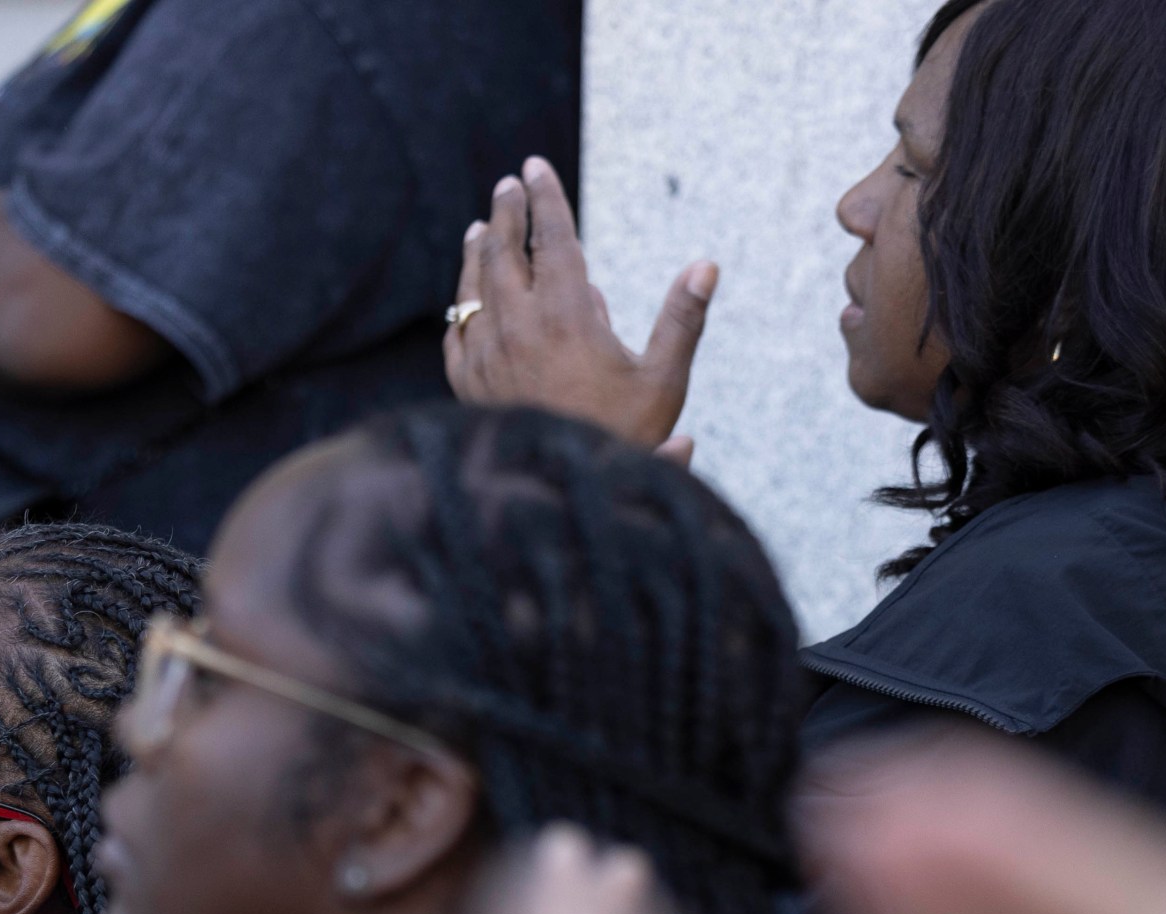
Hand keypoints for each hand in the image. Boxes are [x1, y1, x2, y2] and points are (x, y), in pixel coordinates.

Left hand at [445, 158, 714, 457]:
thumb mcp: (663, 382)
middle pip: (503, 253)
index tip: (534, 167)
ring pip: (473, 289)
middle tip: (509, 186)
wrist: (559, 495)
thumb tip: (706, 265)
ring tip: (481, 228)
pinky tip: (466, 301)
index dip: (545, 199)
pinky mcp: (467, 388)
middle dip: (507, 214)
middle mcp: (517, 328)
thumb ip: (682, 319)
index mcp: (565, 315)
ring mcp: (485, 357)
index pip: (552, 239)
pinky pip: (458, 335)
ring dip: (478, 252)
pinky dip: (462, 307)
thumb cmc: (621, 440)